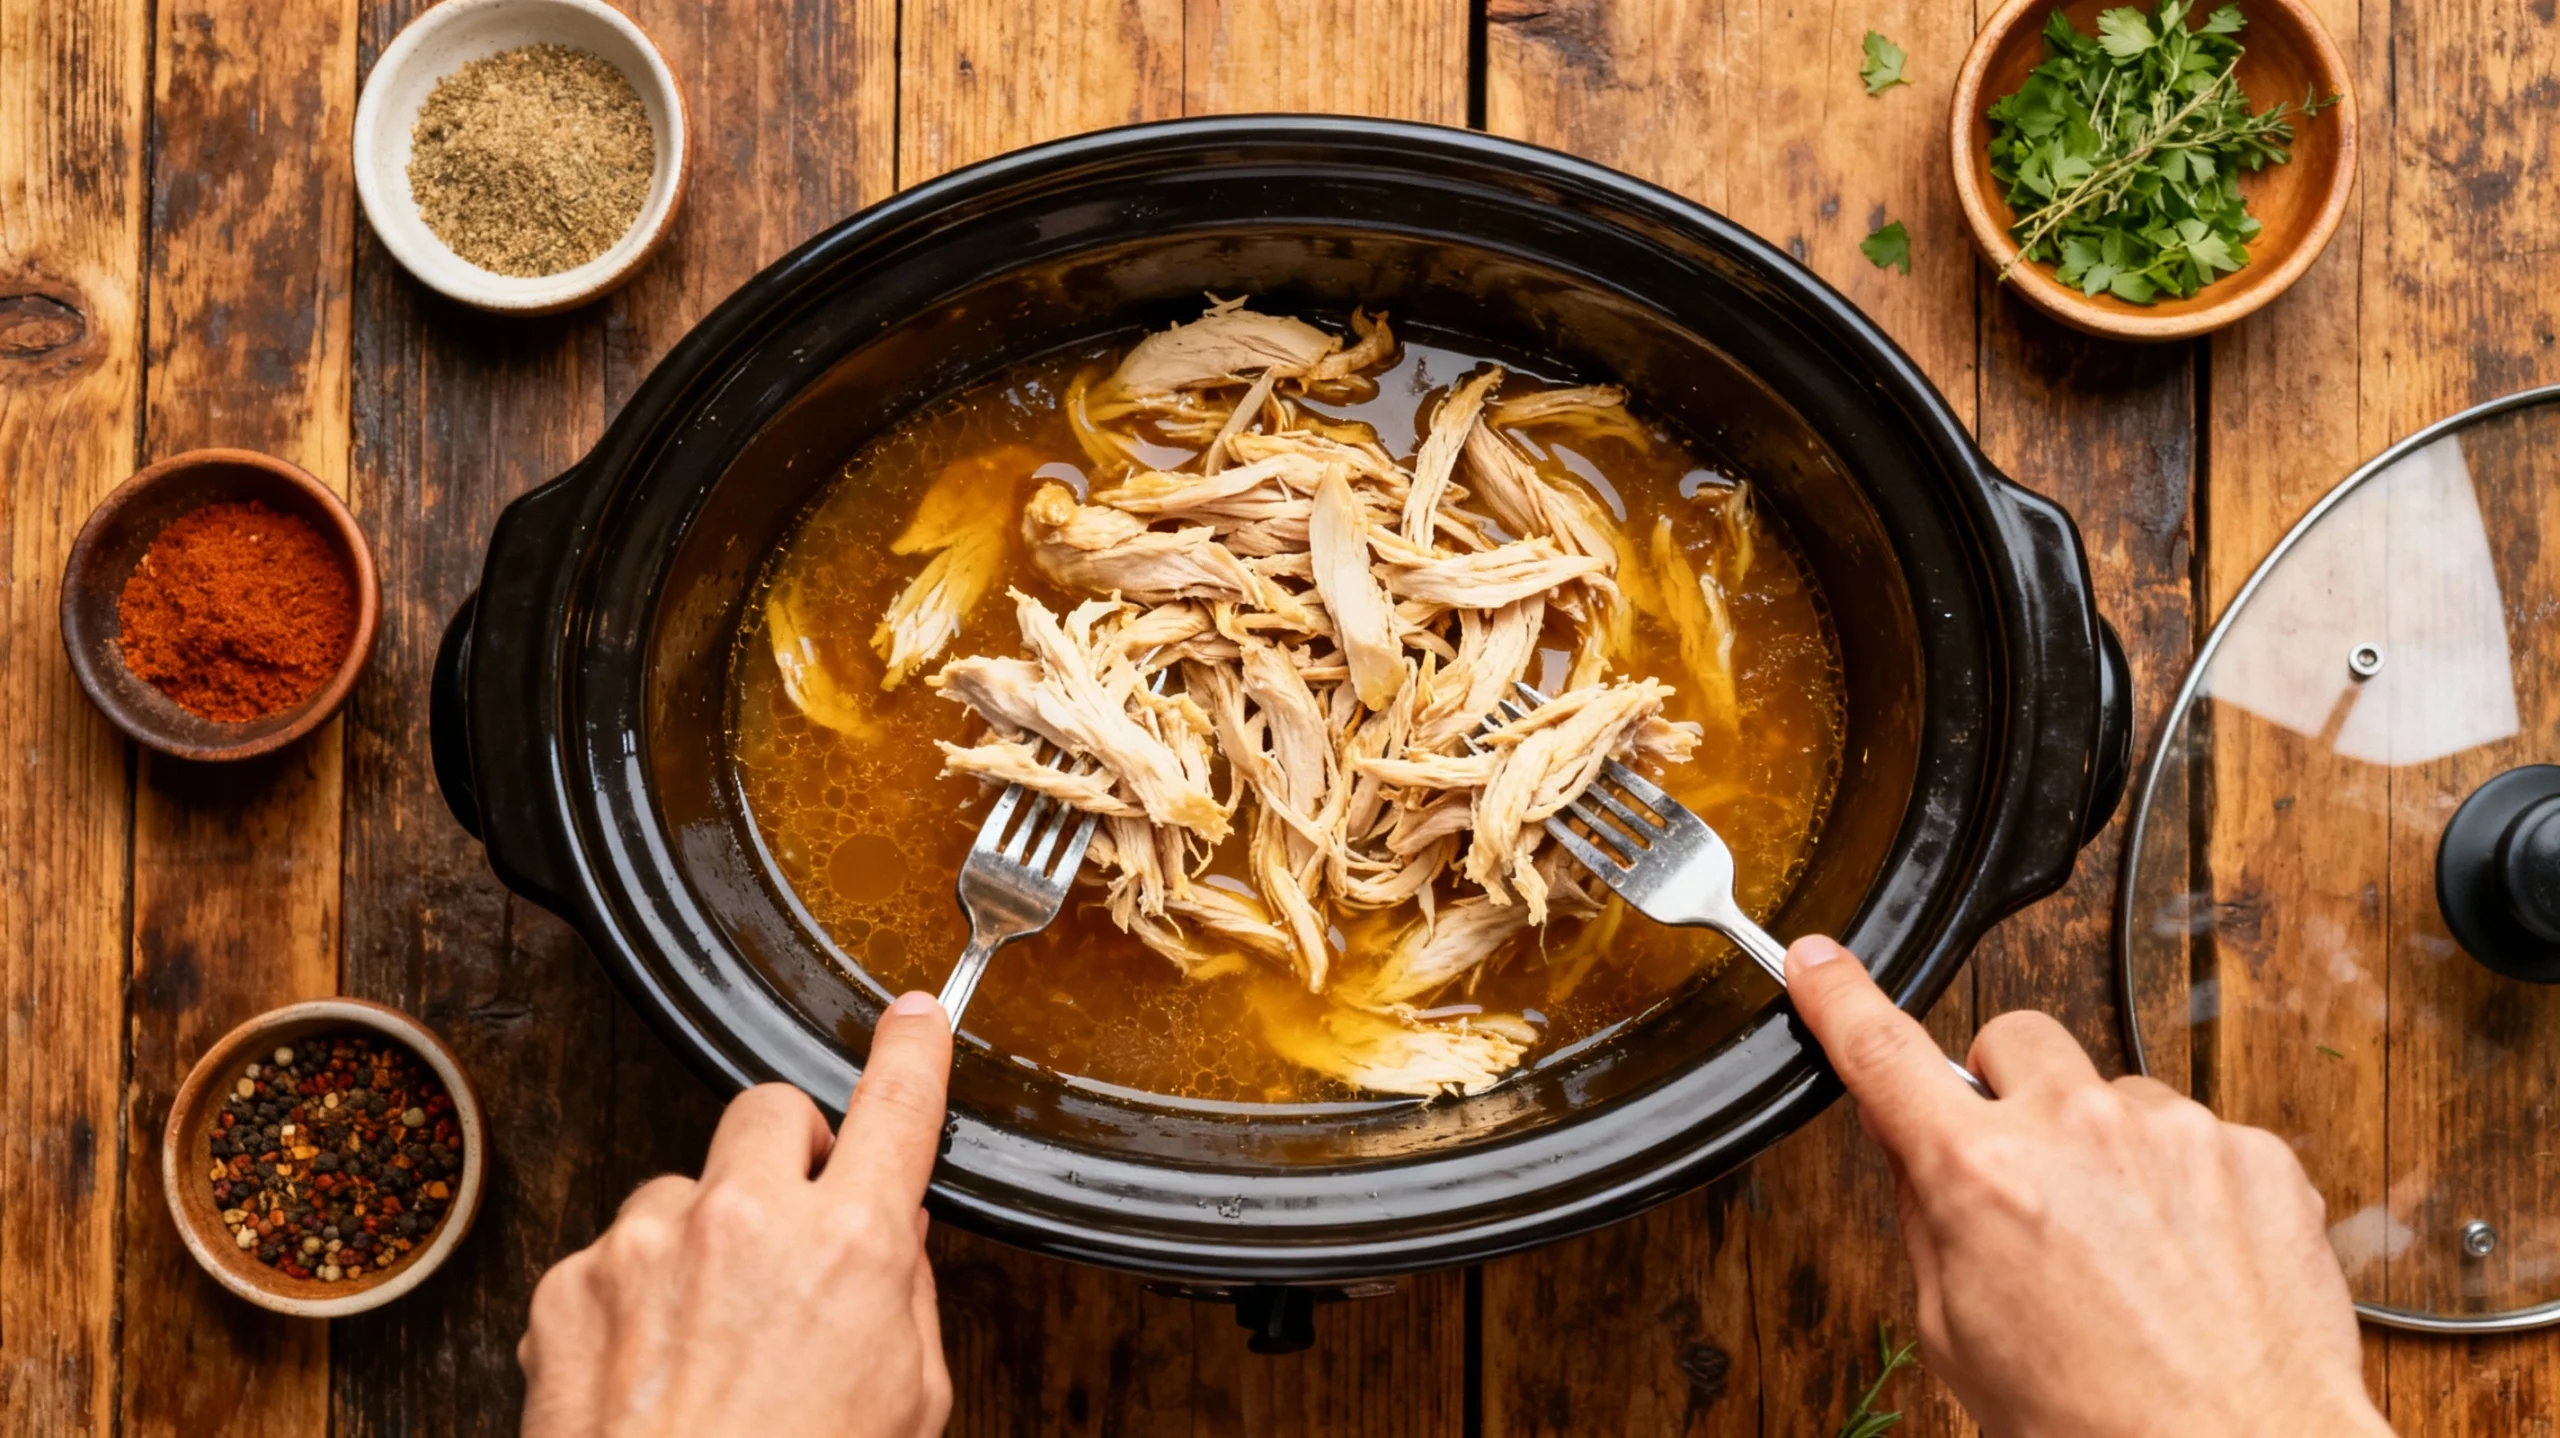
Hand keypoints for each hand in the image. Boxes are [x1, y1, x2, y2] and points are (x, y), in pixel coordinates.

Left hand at [518, 991, 954, 1437]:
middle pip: (770, 1108)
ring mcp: (644, 1245)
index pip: (896, 1107)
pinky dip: (632, 1299)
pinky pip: (611, 1255)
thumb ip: (906, 1300)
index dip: (911, 1051)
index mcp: (849, 1247)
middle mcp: (742, 1223)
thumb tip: (894, 1235)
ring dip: (700, 1235)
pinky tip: (650, 1374)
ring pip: (681, 1187)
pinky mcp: (568, 1285)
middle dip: (788, 1147)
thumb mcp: (907, 1405)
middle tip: (794, 1213)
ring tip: (708, 1339)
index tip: (913, 1019)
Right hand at [1785, 936, 2389, 1437]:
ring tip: (2130, 1252)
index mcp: (1980, 1177)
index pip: (1883, 1054)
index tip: (1819, 962)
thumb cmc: (2095, 1423)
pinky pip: (2199, 1137)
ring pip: (2113, 1094)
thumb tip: (1916, 1152)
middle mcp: (2077, 1131)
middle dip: (2007, 1091)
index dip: (1839, 998)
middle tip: (2025, 1171)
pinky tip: (2189, 1262)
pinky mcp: (2255, 1152)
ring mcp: (2175, 1132)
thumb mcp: (1955, 1333)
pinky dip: (2187, 1186)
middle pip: (2012, 1040)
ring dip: (2106, 1147)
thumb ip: (1928, 1221)